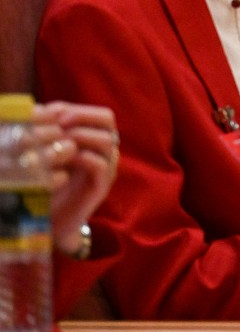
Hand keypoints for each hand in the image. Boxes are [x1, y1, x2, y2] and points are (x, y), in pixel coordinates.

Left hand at [32, 102, 118, 255]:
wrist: (54, 221)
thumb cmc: (48, 184)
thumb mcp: (48, 154)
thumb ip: (50, 133)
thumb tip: (39, 109)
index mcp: (95, 142)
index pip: (100, 114)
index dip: (77, 109)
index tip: (52, 113)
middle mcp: (105, 152)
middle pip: (108, 120)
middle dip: (82, 117)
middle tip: (60, 123)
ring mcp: (106, 169)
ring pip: (107, 140)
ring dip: (81, 136)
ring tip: (60, 142)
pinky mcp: (101, 187)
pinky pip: (100, 164)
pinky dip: (83, 158)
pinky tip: (65, 161)